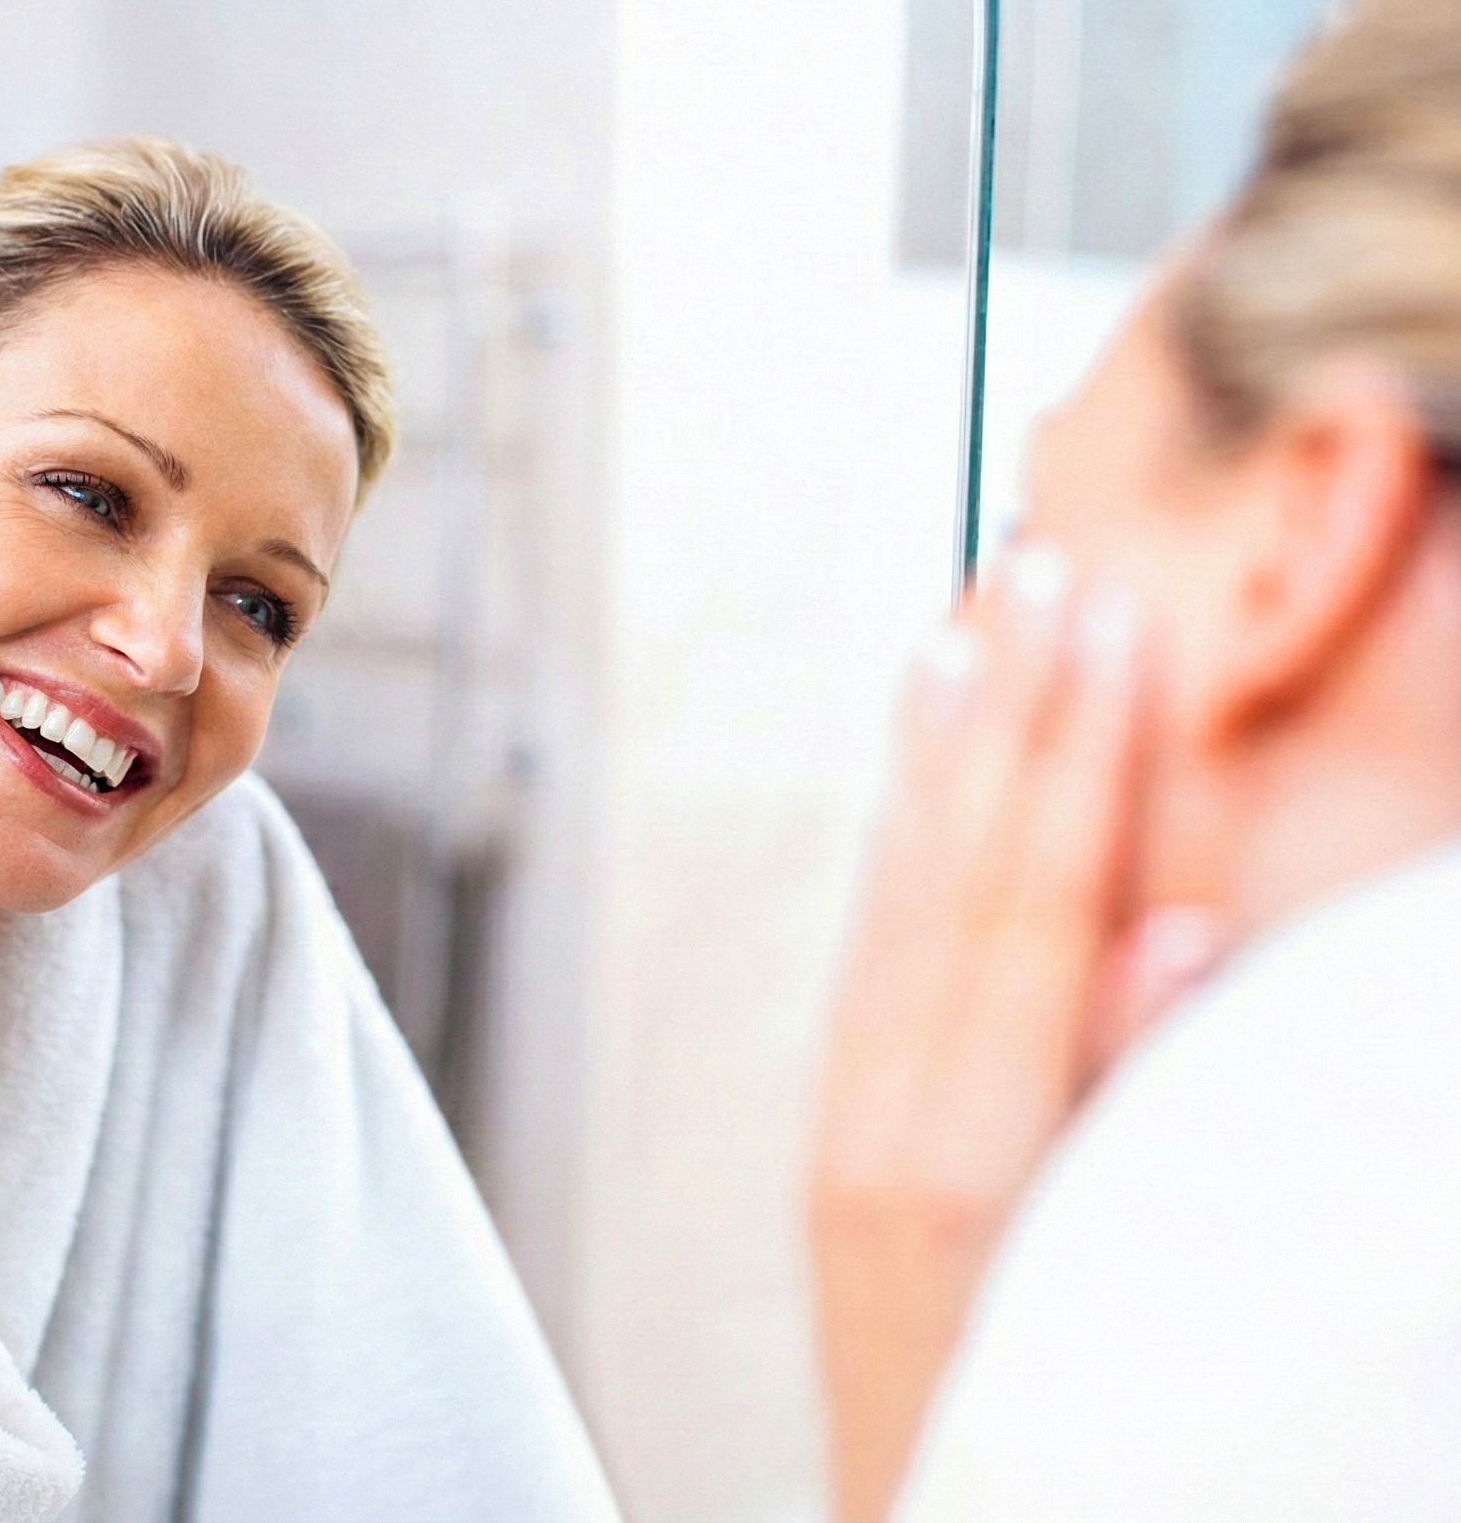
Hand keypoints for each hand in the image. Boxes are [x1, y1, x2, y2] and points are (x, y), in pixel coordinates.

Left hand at [810, 546, 1220, 1522]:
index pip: (1033, 907)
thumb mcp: (1124, 1287)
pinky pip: (863, 964)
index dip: (1077, 756)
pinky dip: (893, 858)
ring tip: (959, 636)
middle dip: (1003, 715)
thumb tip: (1172, 936)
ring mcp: (844, 1129)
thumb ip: (1145, 1105)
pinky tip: (913, 791)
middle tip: (1035, 570)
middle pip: (953, 876)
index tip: (1107, 629)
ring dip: (932, 762)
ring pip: (892, 903)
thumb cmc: (1048, 1443)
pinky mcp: (834, 1145)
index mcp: (970, 1151)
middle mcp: (886, 1119)